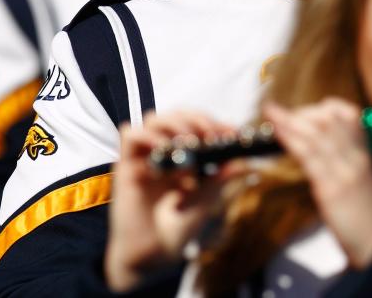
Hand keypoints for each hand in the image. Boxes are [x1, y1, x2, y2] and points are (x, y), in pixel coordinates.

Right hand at [104, 111, 246, 291]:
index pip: (198, 125)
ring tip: (190, 143)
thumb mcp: (205, 201)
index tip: (232, 133)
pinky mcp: (126, 165)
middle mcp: (164, 152)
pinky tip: (164, 150)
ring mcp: (145, 157)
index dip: (215, 123)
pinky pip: (131, 136)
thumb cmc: (178, 228)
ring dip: (175, 124)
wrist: (152, 256)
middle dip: (197, 119)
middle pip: (177, 115)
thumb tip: (245, 163)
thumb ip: (221, 180)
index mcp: (185, 156)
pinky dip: (149, 136)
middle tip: (212, 135)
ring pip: (154, 119)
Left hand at [265, 98, 371, 268]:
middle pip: (329, 121)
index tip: (307, 110)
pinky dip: (291, 141)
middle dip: (301, 112)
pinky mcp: (332, 189)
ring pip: (316, 135)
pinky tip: (278, 133)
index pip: (350, 116)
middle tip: (278, 112)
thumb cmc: (368, 216)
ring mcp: (345, 171)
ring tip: (269, 111)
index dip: (326, 107)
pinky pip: (310, 157)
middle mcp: (356, 157)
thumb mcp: (362, 181)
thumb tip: (321, 150)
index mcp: (364, 154)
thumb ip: (346, 163)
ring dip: (289, 120)